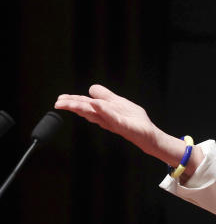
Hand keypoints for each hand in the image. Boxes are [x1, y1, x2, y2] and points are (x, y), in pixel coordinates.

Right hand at [55, 84, 179, 164]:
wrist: (149, 135)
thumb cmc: (134, 120)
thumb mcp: (118, 103)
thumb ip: (105, 96)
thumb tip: (90, 88)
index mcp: (103, 112)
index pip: (86, 105)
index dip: (73, 101)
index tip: (59, 99)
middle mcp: (105, 118)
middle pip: (86, 110)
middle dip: (72, 105)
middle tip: (57, 104)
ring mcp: (114, 122)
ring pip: (95, 113)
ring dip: (82, 107)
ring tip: (70, 102)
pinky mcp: (124, 125)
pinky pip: (112, 117)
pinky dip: (104, 110)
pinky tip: (96, 104)